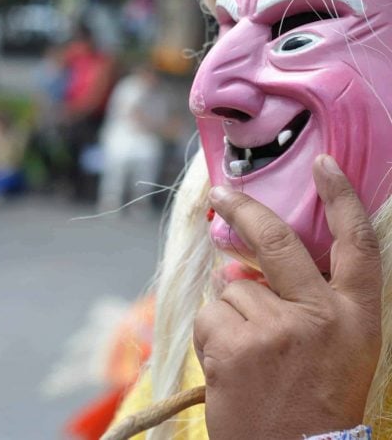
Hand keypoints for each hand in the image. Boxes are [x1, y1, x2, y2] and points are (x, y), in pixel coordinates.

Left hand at [194, 155, 381, 439]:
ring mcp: (274, 329)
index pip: (358, 244)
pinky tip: (230, 364)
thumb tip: (239, 266)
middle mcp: (318, 315)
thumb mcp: (336, 349)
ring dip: (231, 310)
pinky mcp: (234, 347)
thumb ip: (304, 300)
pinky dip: (212, 332)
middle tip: (221, 194)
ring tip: (248, 353)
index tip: (324, 165)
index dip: (342, 198)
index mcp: (354, 316)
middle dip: (243, 209)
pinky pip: (209, 314)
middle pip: (275, 240)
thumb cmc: (317, 403)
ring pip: (232, 286)